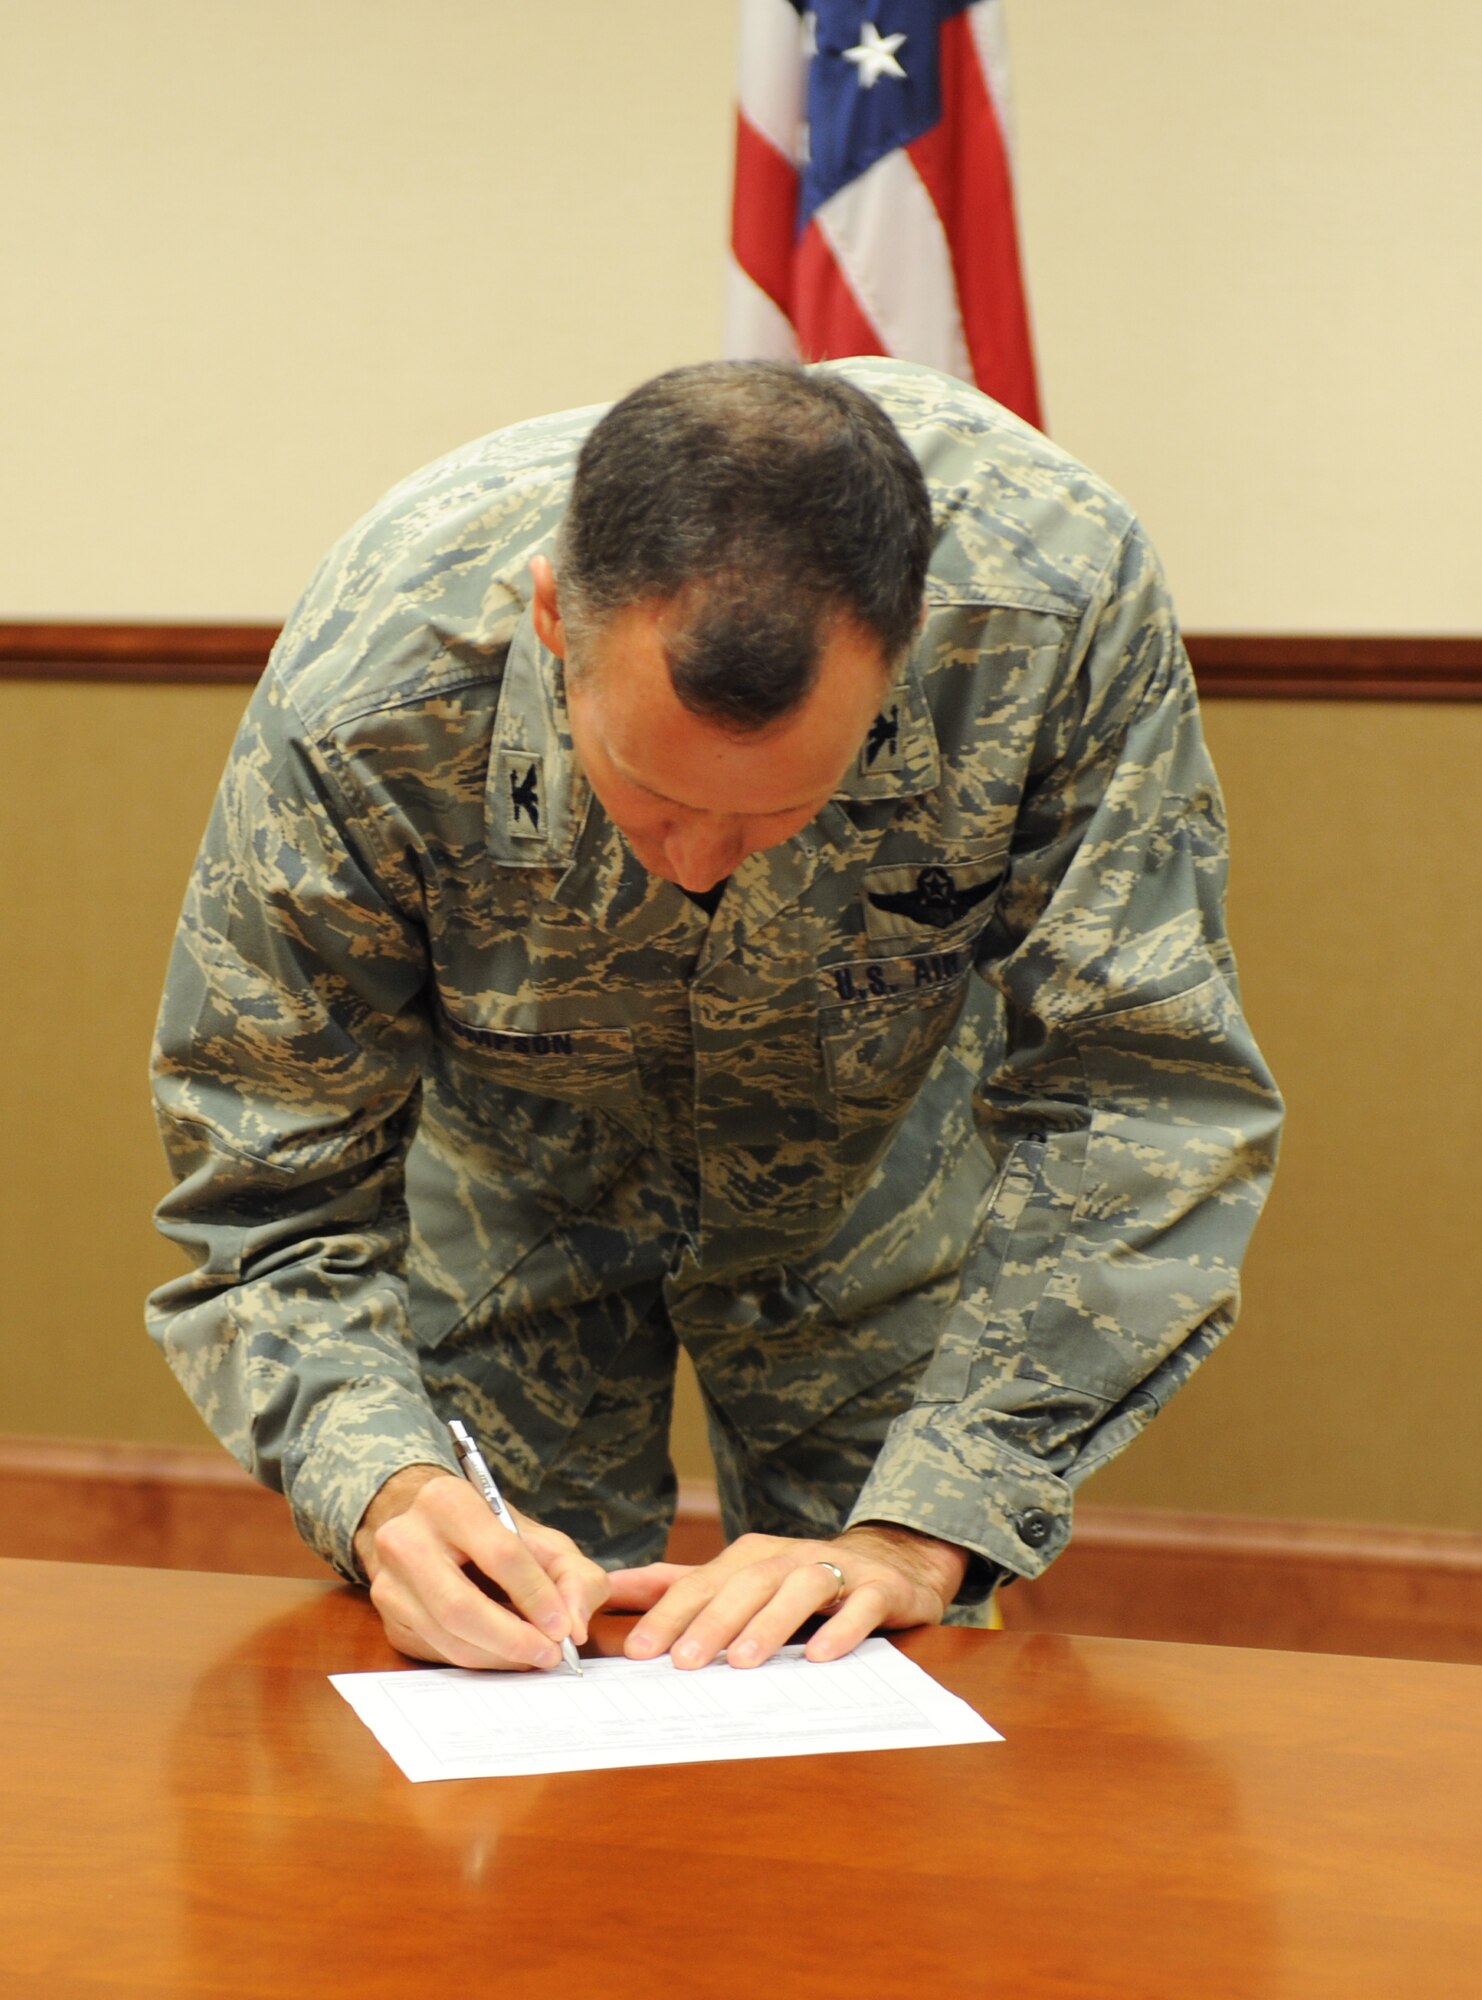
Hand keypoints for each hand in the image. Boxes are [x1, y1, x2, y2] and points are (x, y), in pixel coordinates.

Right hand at [354, 1464, 608, 1670]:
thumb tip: (574, 1628)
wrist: (435, 1532)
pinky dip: (478, 1660)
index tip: (564, 1628)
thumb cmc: (497, 1537)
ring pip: (447, 1637)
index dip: (536, 1596)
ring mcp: (388, 1582)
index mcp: (448, 1500)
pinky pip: (437, 1652)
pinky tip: (503, 1654)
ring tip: (533, 1656)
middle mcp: (405, 1538)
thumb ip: (574, 1578)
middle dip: (513, 1639)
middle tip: (549, 1655)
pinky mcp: (388, 1619)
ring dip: (498, 1657)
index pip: (499, 1554)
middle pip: (461, 1606)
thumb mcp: (544, 1541)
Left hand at [604, 1521, 968, 1670]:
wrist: (891, 1564)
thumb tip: (614, 1586)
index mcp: (751, 1557)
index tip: (637, 1651)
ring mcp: (837, 1570)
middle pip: (746, 1584)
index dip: (669, 1615)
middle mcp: (790, 1558)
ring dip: (770, 1623)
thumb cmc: (800, 1581)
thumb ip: (681, 1585)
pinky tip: (821, 1656)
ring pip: (800, 1589)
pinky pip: (861, 1605)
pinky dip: (841, 1628)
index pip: (703, 1584)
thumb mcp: (740, 1579)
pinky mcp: (879, 1589)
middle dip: (712, 1622)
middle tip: (682, 1663)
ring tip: (742, 1662)